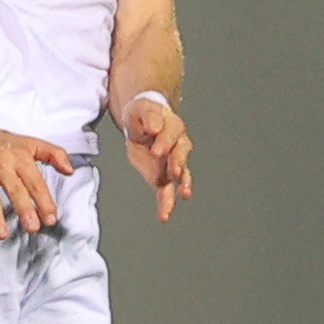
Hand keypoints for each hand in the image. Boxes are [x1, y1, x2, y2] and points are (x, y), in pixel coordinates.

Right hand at [0, 125, 73, 242]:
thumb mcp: (28, 142)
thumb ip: (53, 154)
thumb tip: (70, 170)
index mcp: (19, 157)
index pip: (34, 181)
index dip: (43, 200)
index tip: (50, 218)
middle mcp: (0, 165)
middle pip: (14, 189)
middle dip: (24, 209)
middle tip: (32, 228)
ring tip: (2, 235)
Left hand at [121, 96, 192, 221]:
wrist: (141, 124)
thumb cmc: (142, 114)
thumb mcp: (141, 109)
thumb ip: (148, 117)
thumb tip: (153, 127)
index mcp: (173, 125)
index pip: (171, 133)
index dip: (165, 142)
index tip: (157, 151)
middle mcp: (179, 145)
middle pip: (181, 154)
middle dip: (177, 163)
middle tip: (173, 171)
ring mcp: (173, 163)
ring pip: (180, 176)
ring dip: (181, 186)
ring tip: (183, 195)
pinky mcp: (163, 176)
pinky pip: (166, 191)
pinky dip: (166, 202)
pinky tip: (164, 214)